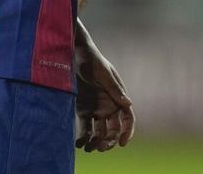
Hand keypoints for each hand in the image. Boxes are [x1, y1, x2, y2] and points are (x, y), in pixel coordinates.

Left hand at [74, 37, 134, 152]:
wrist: (73, 54)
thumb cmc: (92, 60)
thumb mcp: (103, 73)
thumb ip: (114, 88)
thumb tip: (129, 103)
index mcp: (118, 97)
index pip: (128, 117)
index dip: (128, 131)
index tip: (122, 142)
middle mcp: (109, 105)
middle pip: (113, 128)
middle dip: (109, 140)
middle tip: (100, 147)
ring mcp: (96, 109)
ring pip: (99, 131)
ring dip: (96, 142)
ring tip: (88, 148)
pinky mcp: (82, 110)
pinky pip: (85, 127)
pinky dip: (83, 137)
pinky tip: (79, 143)